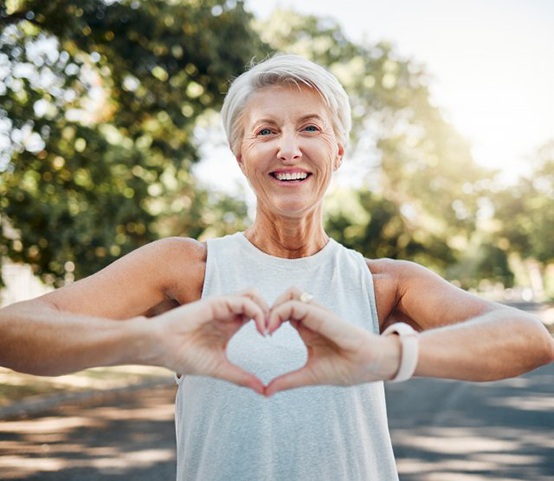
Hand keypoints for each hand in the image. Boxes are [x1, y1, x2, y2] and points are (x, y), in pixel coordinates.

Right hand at [150, 289, 268, 394]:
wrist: (159, 348)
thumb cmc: (183, 356)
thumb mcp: (219, 368)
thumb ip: (241, 377)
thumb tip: (263, 391)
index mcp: (230, 324)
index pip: (257, 314)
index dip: (270, 322)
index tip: (273, 341)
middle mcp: (228, 312)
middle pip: (259, 300)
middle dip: (272, 312)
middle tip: (274, 332)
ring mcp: (222, 305)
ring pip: (253, 295)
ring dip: (266, 309)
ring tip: (267, 330)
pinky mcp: (216, 302)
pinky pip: (244, 300)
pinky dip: (257, 311)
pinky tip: (259, 329)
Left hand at [264, 287, 399, 395]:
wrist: (372, 365)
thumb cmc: (347, 368)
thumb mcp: (309, 375)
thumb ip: (288, 381)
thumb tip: (266, 392)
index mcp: (307, 328)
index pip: (283, 310)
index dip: (269, 318)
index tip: (262, 335)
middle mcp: (311, 317)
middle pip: (285, 296)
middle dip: (268, 308)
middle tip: (261, 329)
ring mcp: (317, 313)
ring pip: (290, 292)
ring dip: (274, 305)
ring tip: (267, 328)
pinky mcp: (321, 315)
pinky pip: (296, 304)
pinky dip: (280, 312)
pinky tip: (273, 329)